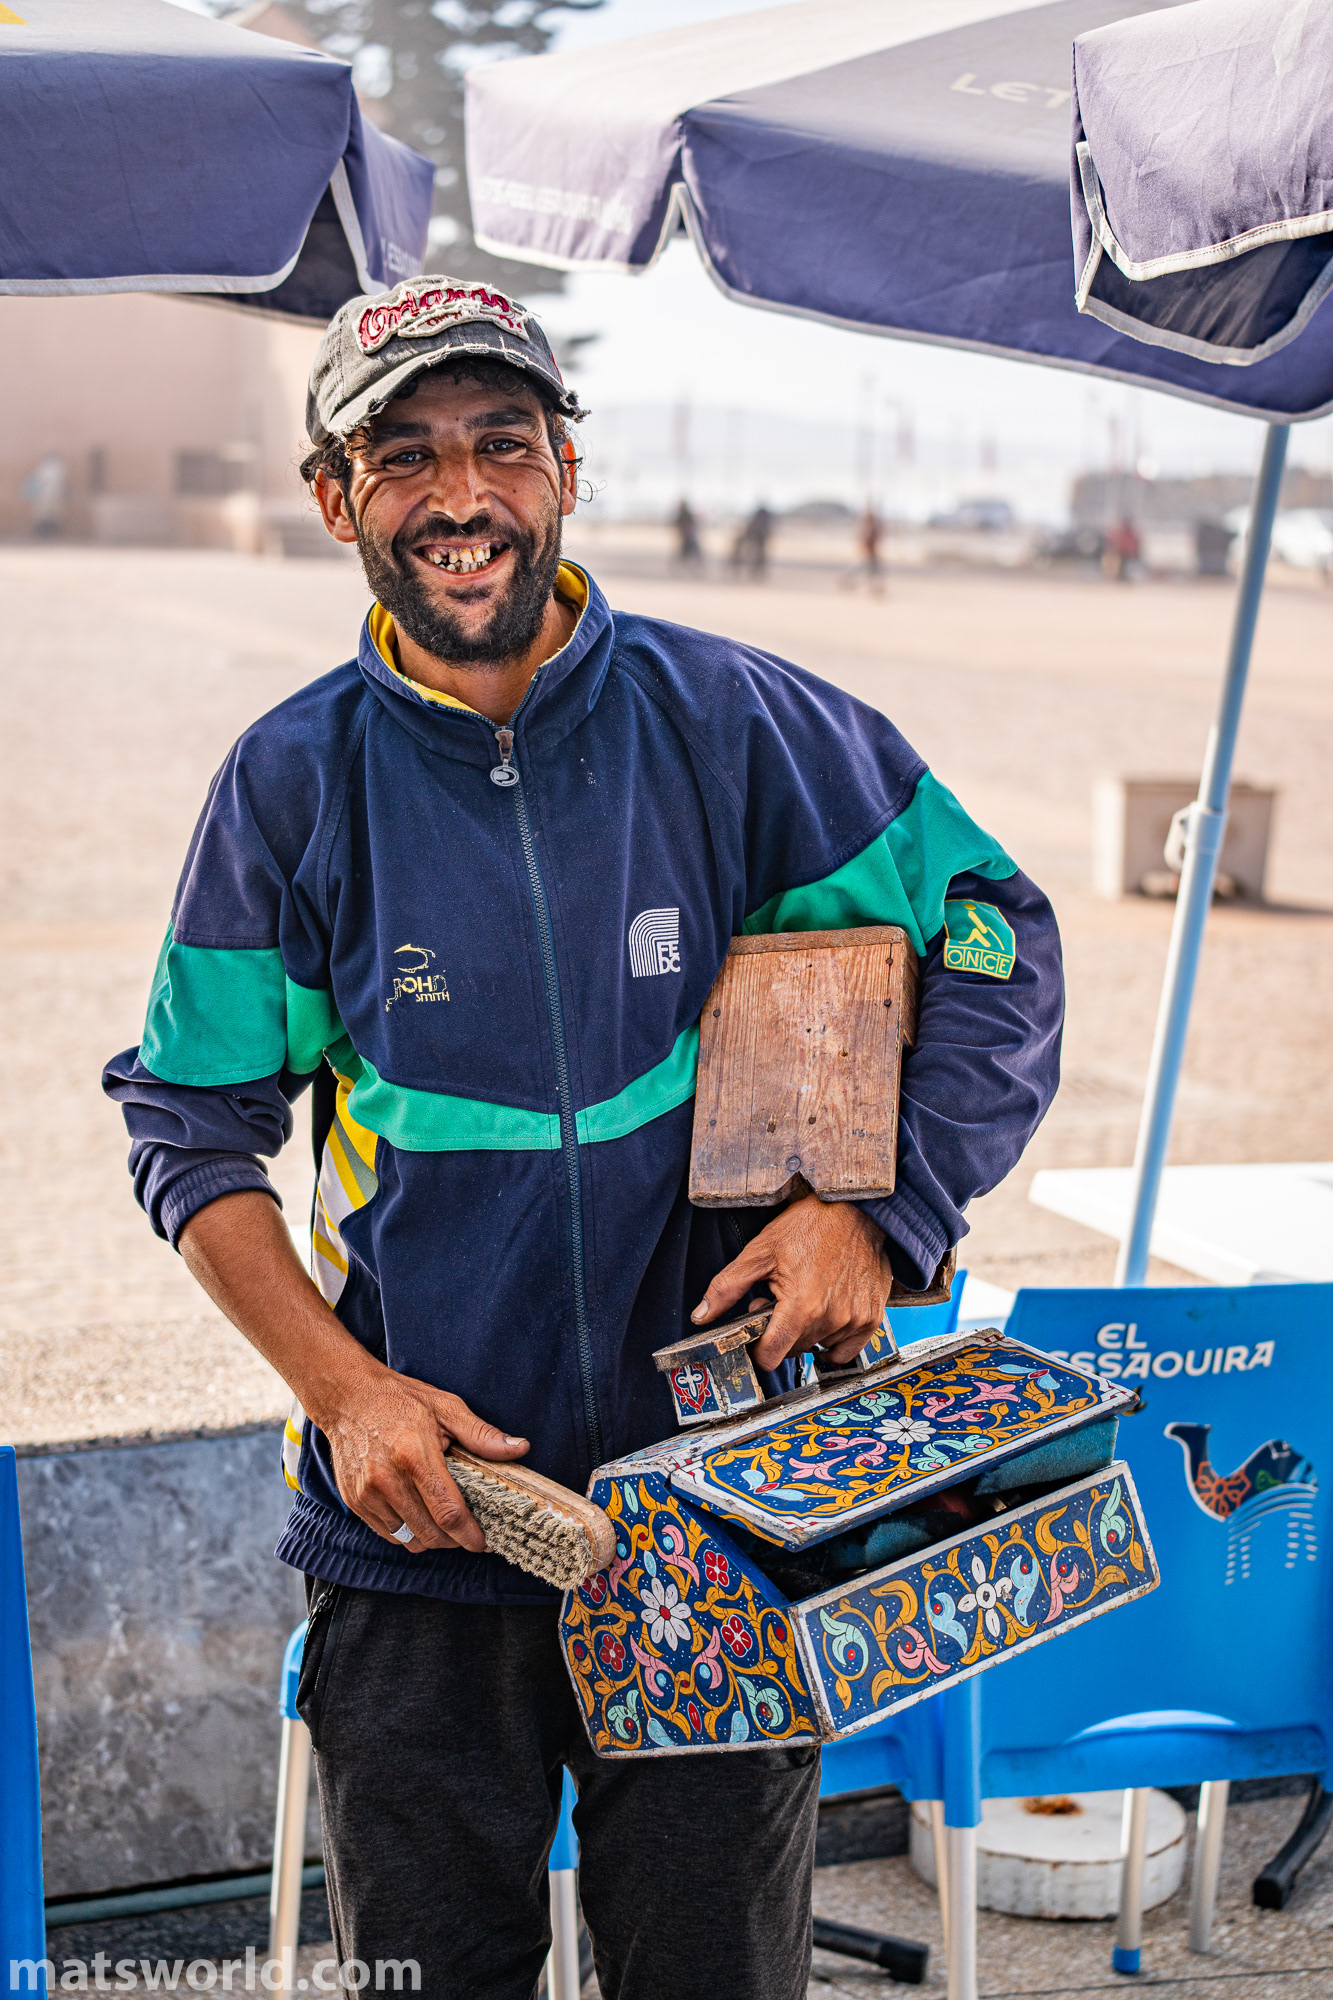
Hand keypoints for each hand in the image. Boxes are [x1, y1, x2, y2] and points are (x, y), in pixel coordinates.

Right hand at [322, 1368, 529, 1554]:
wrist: (348, 1396)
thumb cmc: (399, 1399)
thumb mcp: (446, 1407)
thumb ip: (482, 1434)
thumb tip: (520, 1448)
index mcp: (414, 1456)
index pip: (448, 1512)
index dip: (471, 1535)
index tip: (485, 1543)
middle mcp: (387, 1480)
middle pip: (431, 1533)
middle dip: (455, 1540)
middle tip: (470, 1530)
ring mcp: (367, 1494)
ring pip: (410, 1540)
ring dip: (433, 1539)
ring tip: (445, 1522)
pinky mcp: (355, 1502)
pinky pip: (390, 1534)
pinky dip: (409, 1532)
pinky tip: (420, 1514)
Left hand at [690, 1194, 892, 1370]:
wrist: (856, 1209)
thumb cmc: (808, 1225)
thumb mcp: (760, 1250)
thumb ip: (727, 1287)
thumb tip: (701, 1316)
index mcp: (800, 1306)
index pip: (771, 1356)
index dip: (758, 1348)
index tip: (757, 1333)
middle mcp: (831, 1318)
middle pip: (793, 1350)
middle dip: (780, 1332)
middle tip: (779, 1300)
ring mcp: (855, 1320)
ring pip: (818, 1346)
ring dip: (806, 1332)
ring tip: (804, 1298)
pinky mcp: (872, 1317)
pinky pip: (848, 1350)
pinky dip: (833, 1339)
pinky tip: (826, 1314)